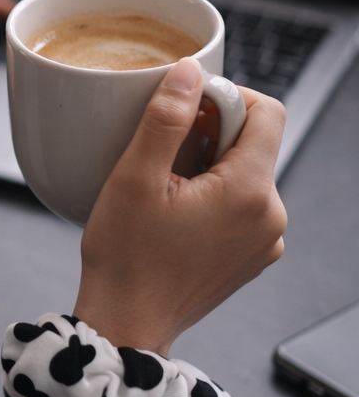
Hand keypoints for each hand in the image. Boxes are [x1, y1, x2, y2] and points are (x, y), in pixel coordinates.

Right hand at [74, 57, 286, 354]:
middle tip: (164, 150)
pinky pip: (243, 204)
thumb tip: (189, 72)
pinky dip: (214, 194)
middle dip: (213, 133)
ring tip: (165, 185)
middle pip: (256, 142)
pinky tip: (176, 210)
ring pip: (248, 172)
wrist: (126, 324)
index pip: (268, 111)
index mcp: (251, 192)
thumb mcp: (135, 178)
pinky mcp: (251, 256)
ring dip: (211, 164)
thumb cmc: (127, 260)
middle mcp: (270, 217)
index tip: (187, 109)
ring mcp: (265, 241)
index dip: (228, 96)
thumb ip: (166, 118)